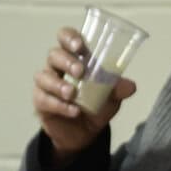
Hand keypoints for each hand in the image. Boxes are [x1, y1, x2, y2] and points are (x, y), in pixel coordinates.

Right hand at [31, 27, 137, 161]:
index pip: (65, 37)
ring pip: (44, 76)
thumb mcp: (111, 98)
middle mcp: (57, 67)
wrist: (85, 134)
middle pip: (54, 55)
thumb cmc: (95, 105)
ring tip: (72, 93)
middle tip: (80, 71)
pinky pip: (44, 99)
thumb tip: (131, 86)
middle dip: (66, 61)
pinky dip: (59, 105)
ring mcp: (46, 84)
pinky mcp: (40, 102)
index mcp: (74, 57)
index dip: (70, 38)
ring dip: (58, 84)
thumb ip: (118, 89)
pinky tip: (73, 111)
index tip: (80, 46)